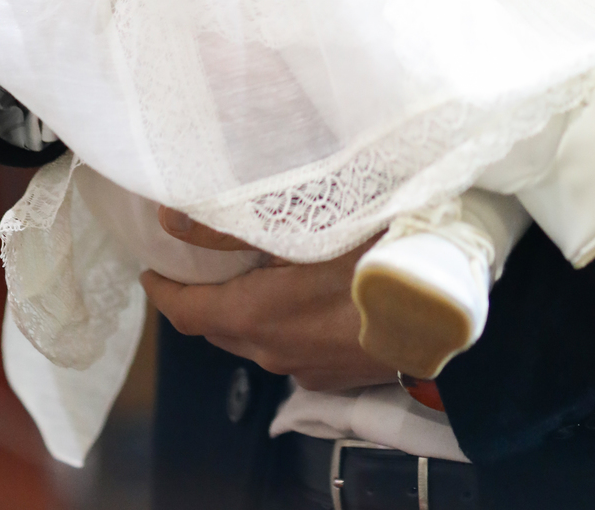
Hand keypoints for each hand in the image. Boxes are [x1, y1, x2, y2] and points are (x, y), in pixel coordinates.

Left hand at [142, 214, 393, 388]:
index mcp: (256, 316)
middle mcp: (273, 351)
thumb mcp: (304, 226)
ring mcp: (306, 369)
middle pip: (218, 328)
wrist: (442, 309)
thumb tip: (172, 220)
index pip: (186, 313)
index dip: (163, 290)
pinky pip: (292, 348)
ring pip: (257, 339)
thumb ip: (230, 227)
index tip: (152, 267)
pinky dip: (282, 322)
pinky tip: (304, 292)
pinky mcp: (334, 375)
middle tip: (200, 258)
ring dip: (245, 308)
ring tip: (253, 268)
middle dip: (203, 296)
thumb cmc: (374, 254)